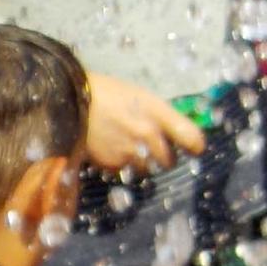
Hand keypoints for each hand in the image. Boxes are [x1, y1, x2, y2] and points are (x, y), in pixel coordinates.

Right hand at [83, 71, 203, 173]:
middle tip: (155, 147)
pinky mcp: (112, 164)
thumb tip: (178, 134)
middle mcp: (147, 135)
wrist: (71, 101)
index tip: (195, 149)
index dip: (196, 146)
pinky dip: (125, 165)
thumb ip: (162, 117)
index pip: (191, 137)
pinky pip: (127, 171)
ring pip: (149, 169)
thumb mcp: (142, 97)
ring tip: (131, 147)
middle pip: (170, 160)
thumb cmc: (109, 94)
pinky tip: (115, 150)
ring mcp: (130, 151)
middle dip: (165, 156)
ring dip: (145, 163)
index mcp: (157, 112)